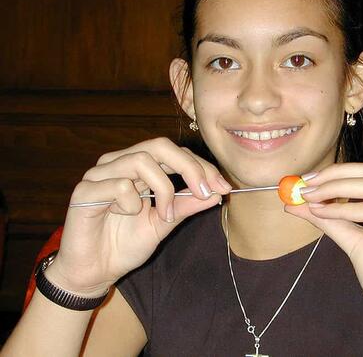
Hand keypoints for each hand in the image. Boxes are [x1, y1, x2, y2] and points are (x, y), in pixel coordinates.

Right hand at [46, 138, 230, 296]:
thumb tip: (215, 194)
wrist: (94, 272)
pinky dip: (131, 202)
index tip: (222, 188)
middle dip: (189, 167)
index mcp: (138, 169)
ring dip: (163, 188)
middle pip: (159, 146)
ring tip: (165, 216)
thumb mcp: (163, 224)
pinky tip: (126, 216)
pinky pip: (118, 185)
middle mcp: (119, 164)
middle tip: (205, 191)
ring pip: (141, 161)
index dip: (200, 166)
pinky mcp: (85, 191)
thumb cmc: (125, 245)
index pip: (174, 153)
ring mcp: (100, 174)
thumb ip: (185, 207)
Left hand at [285, 162, 362, 347]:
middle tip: (305, 183)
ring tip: (308, 197)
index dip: (341, 171)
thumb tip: (296, 202)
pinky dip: (342, 209)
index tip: (310, 178)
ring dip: (334, 189)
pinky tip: (321, 213)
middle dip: (336, 174)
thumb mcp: (354, 239)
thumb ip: (331, 218)